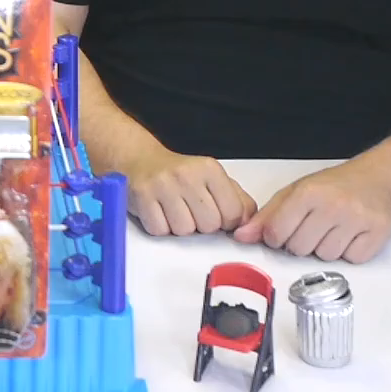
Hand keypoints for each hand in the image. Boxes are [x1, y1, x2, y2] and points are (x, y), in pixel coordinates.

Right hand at [120, 149, 258, 236]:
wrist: (140, 160)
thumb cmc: (180, 175)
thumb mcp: (213, 180)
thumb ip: (238, 200)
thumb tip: (250, 223)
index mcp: (210, 169)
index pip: (233, 214)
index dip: (225, 222)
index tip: (214, 214)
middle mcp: (187, 174)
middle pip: (209, 225)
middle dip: (201, 225)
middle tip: (190, 210)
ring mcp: (163, 185)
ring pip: (184, 231)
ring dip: (179, 227)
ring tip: (173, 210)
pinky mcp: (142, 197)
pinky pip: (160, 231)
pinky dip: (159, 227)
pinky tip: (158, 212)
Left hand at [233, 161, 390, 262]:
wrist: (379, 178)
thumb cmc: (335, 186)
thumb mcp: (296, 192)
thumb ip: (267, 216)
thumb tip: (242, 236)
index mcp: (308, 193)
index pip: (276, 233)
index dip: (277, 236)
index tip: (287, 228)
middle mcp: (333, 206)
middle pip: (300, 249)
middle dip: (303, 242)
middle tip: (315, 225)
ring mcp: (356, 221)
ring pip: (325, 257)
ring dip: (326, 248)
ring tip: (334, 227)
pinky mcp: (376, 235)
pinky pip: (351, 260)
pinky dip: (349, 252)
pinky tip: (351, 234)